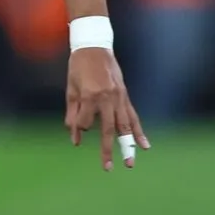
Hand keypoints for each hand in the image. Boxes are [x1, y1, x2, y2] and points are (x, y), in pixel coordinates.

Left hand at [64, 47, 148, 170]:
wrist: (94, 46)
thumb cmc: (78, 68)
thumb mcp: (71, 90)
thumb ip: (72, 115)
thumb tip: (75, 140)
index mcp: (90, 95)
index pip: (84, 122)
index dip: (78, 126)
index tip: (75, 124)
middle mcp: (107, 98)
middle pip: (107, 129)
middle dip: (107, 150)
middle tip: (108, 167)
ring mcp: (118, 97)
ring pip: (124, 126)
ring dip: (127, 145)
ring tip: (129, 162)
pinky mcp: (125, 96)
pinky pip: (133, 117)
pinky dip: (138, 131)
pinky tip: (144, 145)